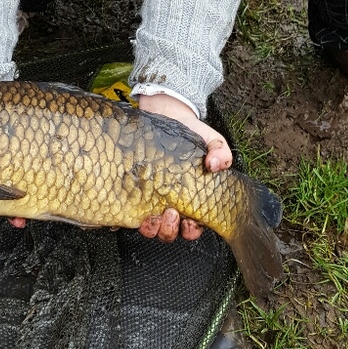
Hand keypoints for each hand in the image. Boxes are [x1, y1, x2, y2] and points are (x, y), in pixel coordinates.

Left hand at [136, 93, 232, 243]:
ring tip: (151, 216)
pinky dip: (128, 218)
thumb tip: (215, 165)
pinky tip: (129, 210)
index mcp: (192, 200)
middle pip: (170, 232)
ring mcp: (151, 199)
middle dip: (170, 229)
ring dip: (151, 228)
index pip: (194, 227)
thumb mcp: (212, 140)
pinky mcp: (133, 191)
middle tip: (170, 213)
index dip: (192, 230)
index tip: (191, 221)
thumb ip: (220, 152)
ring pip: (151, 228)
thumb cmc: (191, 134)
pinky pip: (129, 213)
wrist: (167, 116)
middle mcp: (171, 204)